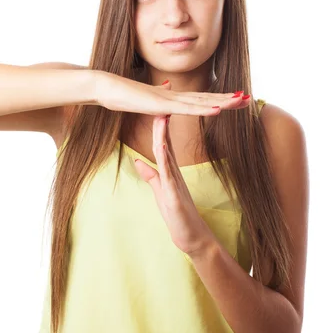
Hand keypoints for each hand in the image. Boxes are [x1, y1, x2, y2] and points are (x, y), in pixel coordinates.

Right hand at [94, 70, 247, 117]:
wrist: (106, 87)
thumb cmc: (122, 94)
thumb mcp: (146, 97)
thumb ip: (160, 94)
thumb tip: (168, 86)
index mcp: (172, 97)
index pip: (201, 98)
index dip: (219, 98)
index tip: (236, 99)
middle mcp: (174, 95)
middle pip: (207, 98)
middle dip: (228, 98)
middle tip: (249, 99)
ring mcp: (169, 99)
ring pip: (201, 102)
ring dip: (223, 101)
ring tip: (241, 101)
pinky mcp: (162, 104)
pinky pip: (187, 109)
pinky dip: (204, 109)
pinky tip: (219, 109)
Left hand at [133, 79, 218, 255]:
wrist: (193, 239)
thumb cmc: (177, 217)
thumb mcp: (160, 192)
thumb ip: (150, 176)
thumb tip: (138, 161)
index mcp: (169, 169)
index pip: (161, 140)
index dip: (157, 121)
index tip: (152, 102)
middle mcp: (174, 170)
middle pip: (167, 139)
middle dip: (164, 117)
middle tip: (162, 94)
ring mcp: (175, 181)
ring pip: (168, 151)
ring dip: (165, 132)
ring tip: (162, 111)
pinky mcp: (175, 194)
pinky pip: (169, 172)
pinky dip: (165, 157)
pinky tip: (161, 144)